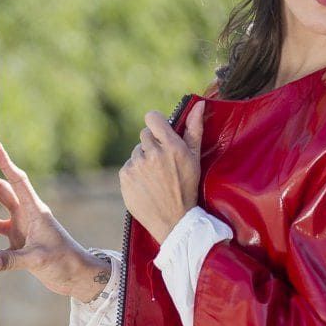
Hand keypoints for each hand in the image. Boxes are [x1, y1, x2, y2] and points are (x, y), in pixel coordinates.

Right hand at [0, 141, 94, 296]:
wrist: (75, 277)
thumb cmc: (64, 261)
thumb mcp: (38, 259)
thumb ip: (14, 260)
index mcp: (35, 211)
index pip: (18, 181)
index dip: (7, 163)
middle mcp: (26, 216)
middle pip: (4, 193)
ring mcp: (22, 229)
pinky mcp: (18, 244)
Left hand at [119, 101, 204, 244]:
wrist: (174, 221)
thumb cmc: (187, 188)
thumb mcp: (194, 158)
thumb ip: (195, 128)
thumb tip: (199, 104)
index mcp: (171, 146)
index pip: (152, 118)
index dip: (156, 124)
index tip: (160, 134)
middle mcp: (152, 153)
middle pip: (144, 135)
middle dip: (152, 146)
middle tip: (162, 165)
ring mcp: (136, 165)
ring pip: (136, 152)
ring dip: (144, 161)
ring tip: (156, 178)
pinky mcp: (125, 177)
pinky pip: (128, 166)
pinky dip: (135, 174)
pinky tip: (147, 185)